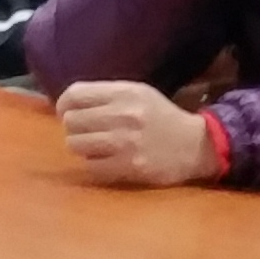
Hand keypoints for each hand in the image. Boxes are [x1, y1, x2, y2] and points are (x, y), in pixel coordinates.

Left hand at [54, 81, 222, 186]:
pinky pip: (91, 166)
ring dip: (82, 147)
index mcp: (125, 92)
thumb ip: (104, 95)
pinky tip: (106, 160)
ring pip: (75, 144)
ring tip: (96, 146)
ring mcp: (126, 142)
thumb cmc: (160, 117)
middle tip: (86, 131)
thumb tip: (64, 103)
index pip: (74, 94)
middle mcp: (124, 114)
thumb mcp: (137, 93)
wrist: (196, 145)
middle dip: (73, 127)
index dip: (63, 104)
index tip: (65, 112)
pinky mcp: (130, 166)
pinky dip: (94, 164)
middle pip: (71, 121)